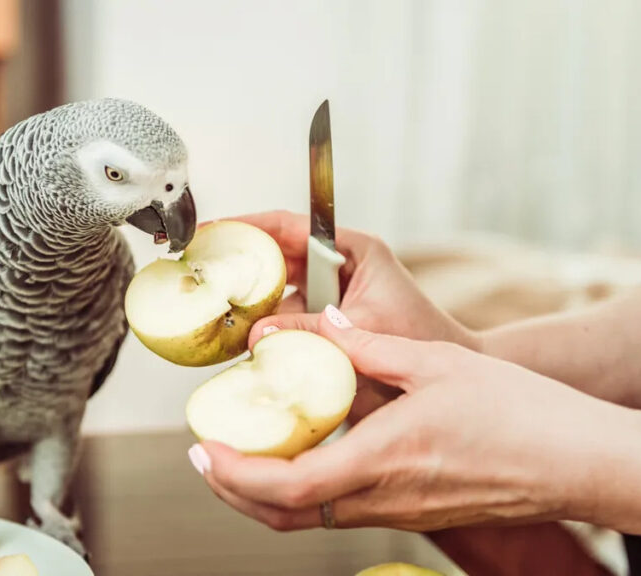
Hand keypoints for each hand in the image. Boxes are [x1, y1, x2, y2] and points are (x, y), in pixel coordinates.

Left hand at [188, 306, 620, 533]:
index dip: (234, 475)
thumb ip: (369, 346)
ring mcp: (398, 512)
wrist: (577, 460)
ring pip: (309, 518)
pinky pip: (341, 511)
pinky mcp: (413, 512)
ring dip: (264, 493)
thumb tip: (325, 326)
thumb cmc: (518, 412)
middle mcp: (382, 497)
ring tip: (243, 454)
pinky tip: (303, 457)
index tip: (203, 450)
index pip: (285, 486)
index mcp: (381, 459)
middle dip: (233, 491)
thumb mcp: (435, 364)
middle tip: (207, 455)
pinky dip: (303, 492)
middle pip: (284, 515)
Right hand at [213, 210, 479, 420]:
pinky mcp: (324, 318)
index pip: (287, 225)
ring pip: (275, 289)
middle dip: (237, 265)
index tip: (209, 231)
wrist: (442, 377)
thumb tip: (254, 335)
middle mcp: (335, 264)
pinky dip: (264, 327)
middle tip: (198, 273)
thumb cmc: (418, 340)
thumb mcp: (359, 330)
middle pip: (274, 255)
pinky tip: (238, 340)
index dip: (244, 225)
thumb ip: (308, 330)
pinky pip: (285, 316)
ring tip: (211, 310)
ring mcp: (328, 291)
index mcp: (350, 248)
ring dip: (247, 301)